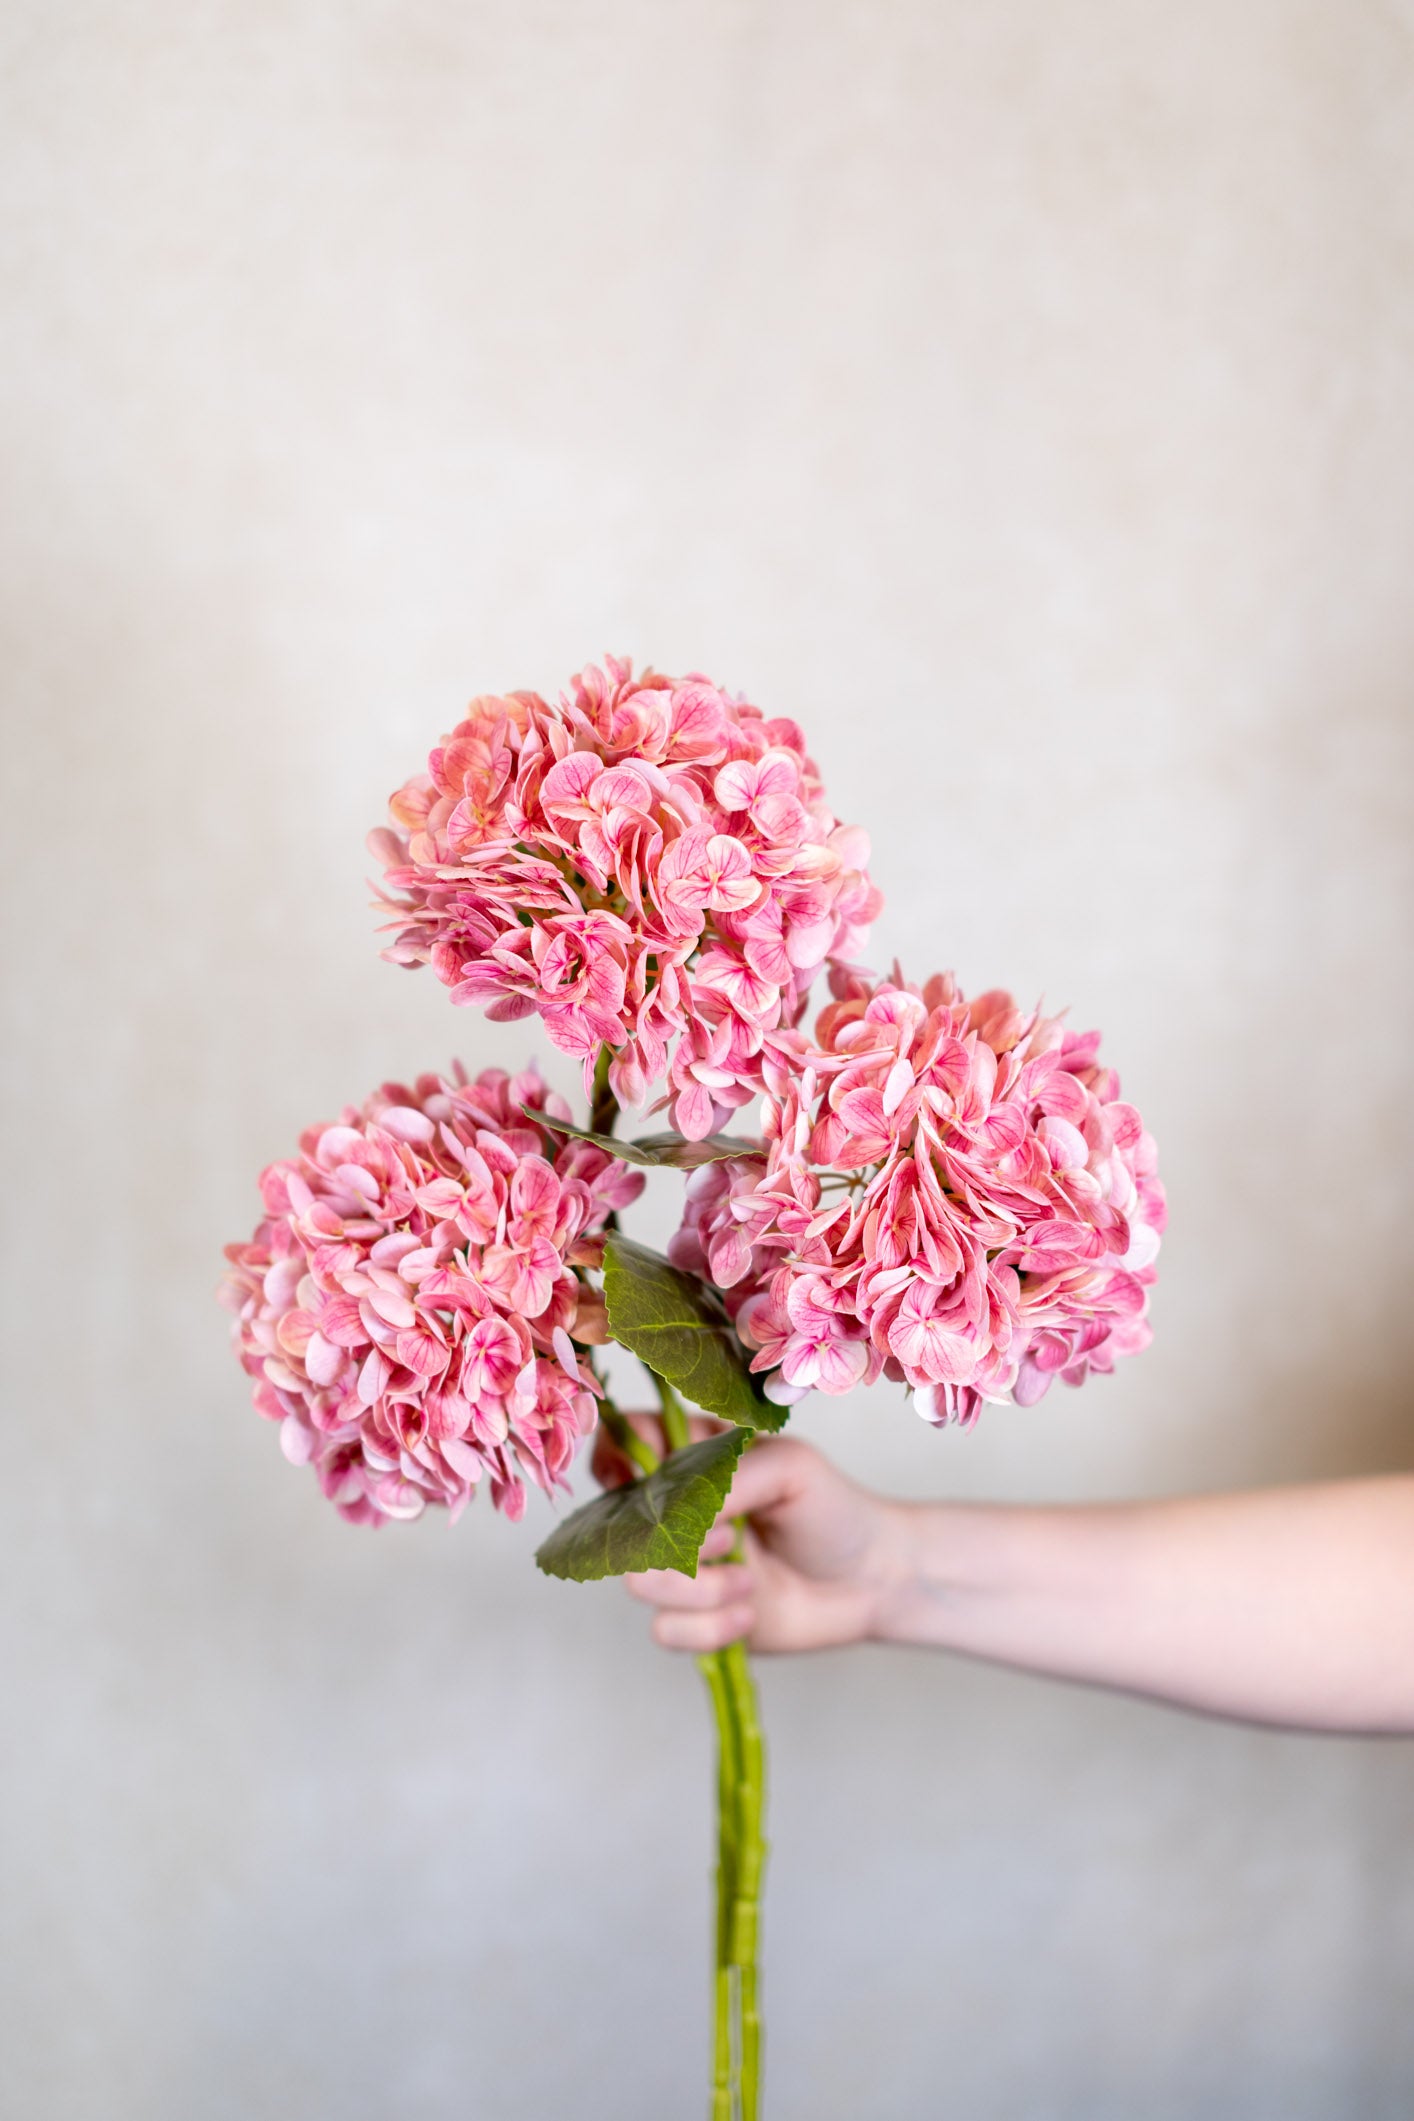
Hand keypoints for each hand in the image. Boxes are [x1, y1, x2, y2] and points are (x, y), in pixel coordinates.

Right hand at [594, 1419, 908, 1654]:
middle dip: (672, 1540)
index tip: (634, 1479)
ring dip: (698, 1588)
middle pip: (621, 1526)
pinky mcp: (697, 1619)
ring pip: (639, 1583)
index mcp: (693, 1461)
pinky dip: (709, 1628)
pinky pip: (666, 1631)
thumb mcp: (789, 1468)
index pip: (624, 1445)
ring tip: (748, 1583)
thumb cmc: (833, 1509)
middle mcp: (677, 1514)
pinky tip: (749, 1616)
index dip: (613, 1459)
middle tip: (731, 1538)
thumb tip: (673, 1509)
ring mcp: (684, 1569)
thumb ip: (725, 1477)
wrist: (873, 1580)